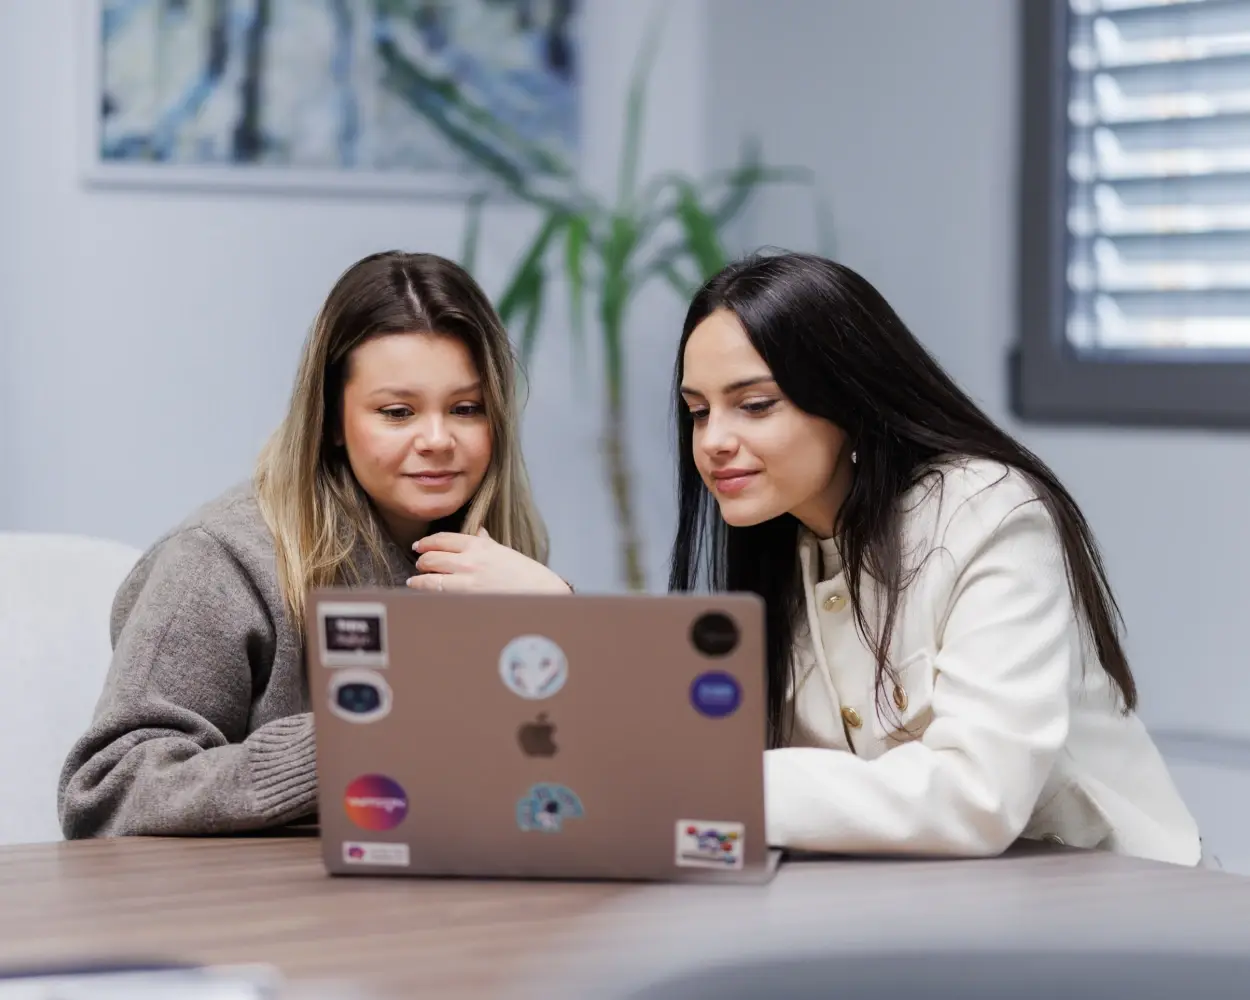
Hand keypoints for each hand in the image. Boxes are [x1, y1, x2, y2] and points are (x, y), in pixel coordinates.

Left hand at [407, 528, 572, 594]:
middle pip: (432, 558)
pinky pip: (440, 597)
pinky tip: (426, 596)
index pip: (443, 539)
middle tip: (419, 564)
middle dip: (422, 561)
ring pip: (431, 579)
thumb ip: (487, 542)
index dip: (427, 542)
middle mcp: (470, 562)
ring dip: (420, 580)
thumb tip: (478, 532)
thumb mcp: (505, 552)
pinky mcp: (467, 601)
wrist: (542, 595)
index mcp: (480, 546)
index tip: (419, 546)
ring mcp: (467, 583)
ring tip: (415, 582)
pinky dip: (430, 596)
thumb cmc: (527, 575)